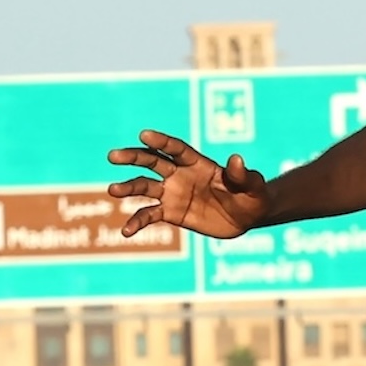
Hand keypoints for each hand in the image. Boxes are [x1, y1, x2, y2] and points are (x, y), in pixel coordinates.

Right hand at [105, 130, 272, 240]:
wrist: (246, 218)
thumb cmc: (252, 197)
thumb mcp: (252, 187)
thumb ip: (243, 175)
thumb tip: (237, 159)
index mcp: (197, 163)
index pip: (175, 149)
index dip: (161, 141)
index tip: (144, 134)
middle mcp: (180, 174)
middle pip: (152, 162)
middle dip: (133, 157)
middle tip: (113, 156)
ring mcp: (173, 193)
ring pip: (145, 187)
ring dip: (128, 188)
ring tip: (113, 189)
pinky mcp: (171, 213)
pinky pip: (149, 216)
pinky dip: (137, 222)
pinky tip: (126, 231)